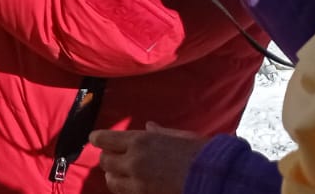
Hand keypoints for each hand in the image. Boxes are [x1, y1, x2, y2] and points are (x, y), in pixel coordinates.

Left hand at [92, 124, 208, 193]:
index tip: (98, 139)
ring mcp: (138, 183)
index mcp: (140, 141)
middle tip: (115, 157)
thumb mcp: (180, 137)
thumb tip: (148, 126)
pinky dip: (126, 189)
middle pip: (104, 160)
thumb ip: (159, 133)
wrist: (217, 179)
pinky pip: (125, 193)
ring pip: (111, 180)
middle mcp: (134, 161)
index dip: (99, 139)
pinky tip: (134, 185)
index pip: (103, 139)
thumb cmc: (202, 154)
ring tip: (123, 174)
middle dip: (108, 158)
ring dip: (114, 176)